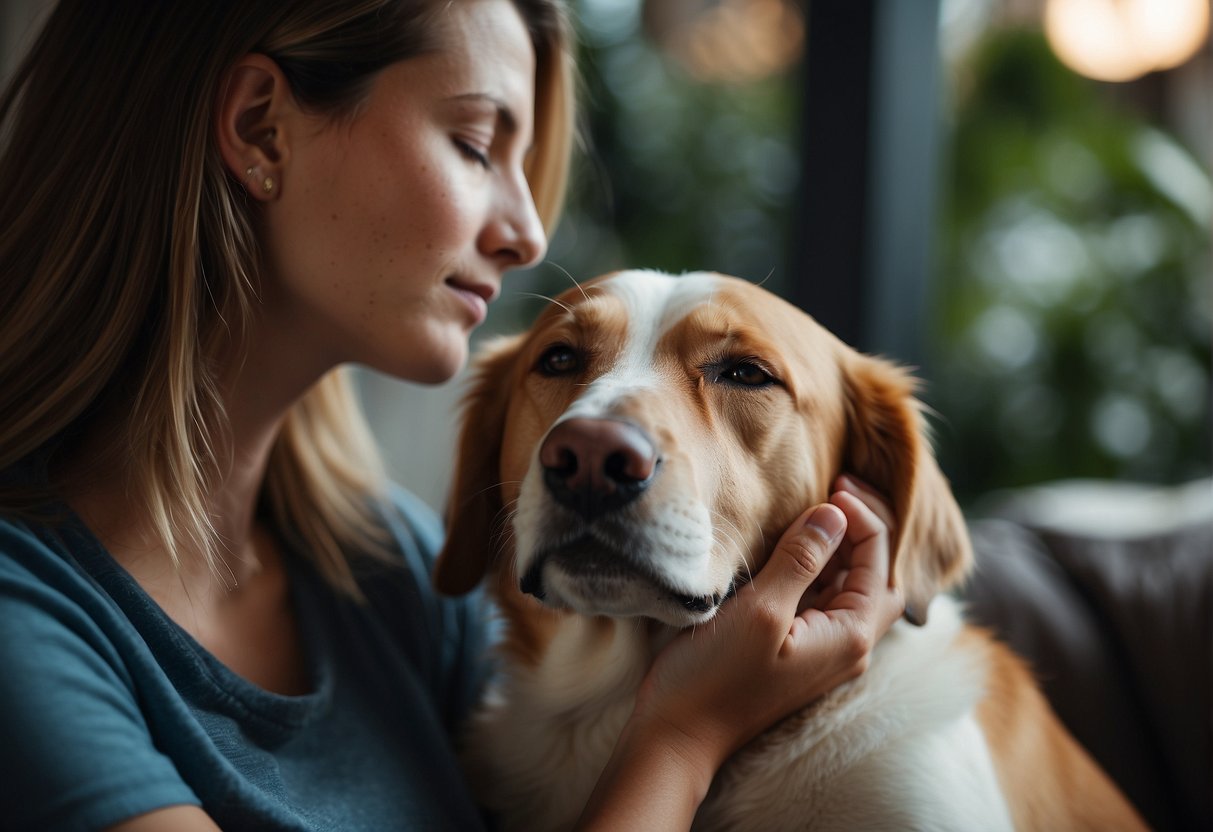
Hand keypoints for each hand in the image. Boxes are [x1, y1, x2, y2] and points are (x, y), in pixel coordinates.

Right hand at [640, 475, 903, 766]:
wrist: (680, 735)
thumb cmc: (716, 678)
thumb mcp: (760, 610)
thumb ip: (801, 560)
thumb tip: (834, 513)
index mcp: (851, 636)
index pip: (879, 561)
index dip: (862, 516)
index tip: (830, 485)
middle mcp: (849, 644)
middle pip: (879, 573)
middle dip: (867, 527)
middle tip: (839, 487)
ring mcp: (824, 649)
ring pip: (852, 585)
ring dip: (843, 544)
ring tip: (819, 506)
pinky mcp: (798, 648)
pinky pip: (823, 598)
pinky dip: (820, 565)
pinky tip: (795, 543)